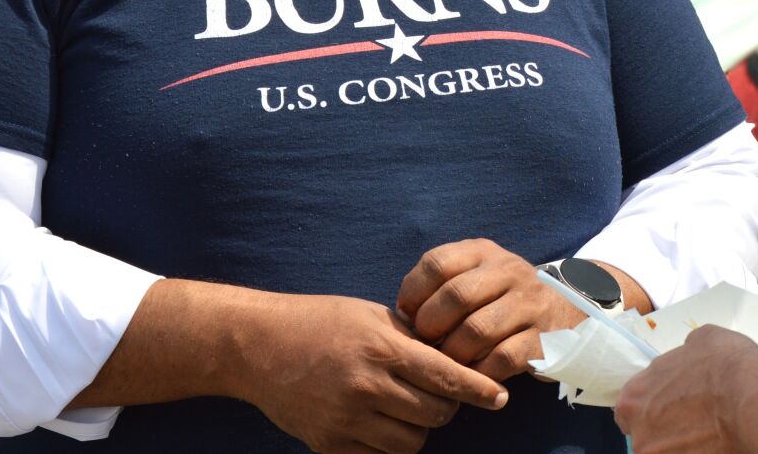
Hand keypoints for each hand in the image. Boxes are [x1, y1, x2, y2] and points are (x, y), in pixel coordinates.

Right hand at [235, 293, 507, 453]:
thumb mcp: (371, 315)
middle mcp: (367, 386)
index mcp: (382, 348)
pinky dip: (389, 443)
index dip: (478, 389)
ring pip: (411, 442)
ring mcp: (346, 419)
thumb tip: (452, 358)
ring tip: (409, 407)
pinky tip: (382, 422)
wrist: (258, 347)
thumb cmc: (320, 322)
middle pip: (435, 414)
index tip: (499, 398)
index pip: (445, 376)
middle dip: (447, 406)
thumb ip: (411, 339)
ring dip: (419, 428)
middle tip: (441, 394)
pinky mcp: (329, 444)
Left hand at [396, 239, 588, 381]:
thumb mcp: (477, 277)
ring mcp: (530, 303)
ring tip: (449, 361)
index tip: (408, 315)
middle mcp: (509, 271)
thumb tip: (402, 317)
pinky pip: (501, 359)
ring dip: (454, 354)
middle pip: (456, 296)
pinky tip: (475, 374)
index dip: (413, 292)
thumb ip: (441, 286)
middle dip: (431, 326)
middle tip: (427, 343)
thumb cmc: (503, 300)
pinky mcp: (544, 338)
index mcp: (484, 252)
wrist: (569, 313)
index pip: (437, 262)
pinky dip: (480, 372)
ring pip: (477, 331)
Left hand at [615, 327, 757, 453]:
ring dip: (681, 444)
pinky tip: (715, 444)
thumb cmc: (724, 364)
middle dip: (664, 428)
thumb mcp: (701, 339)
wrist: (751, 400)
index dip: (649, 406)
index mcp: (634, 397)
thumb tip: (690, 357)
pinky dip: (697, 452)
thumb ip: (683, 354)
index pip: (628, 409)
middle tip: (692, 420)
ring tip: (707, 433)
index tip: (670, 406)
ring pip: (665, 451)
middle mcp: (639, 432)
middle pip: (645, 435)